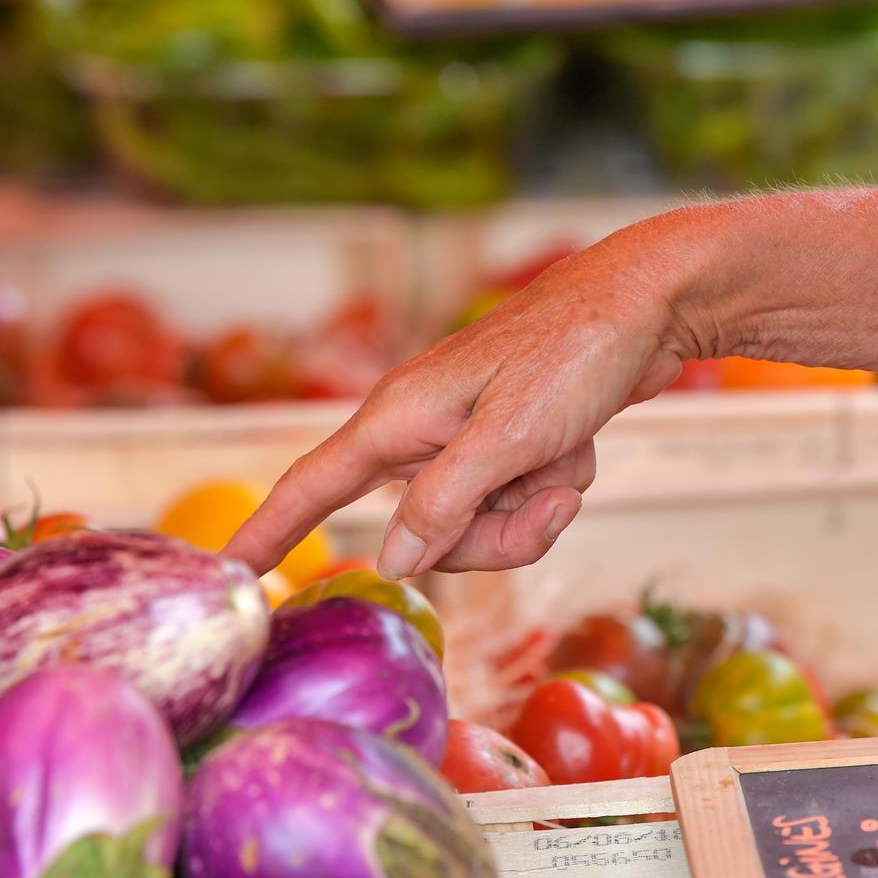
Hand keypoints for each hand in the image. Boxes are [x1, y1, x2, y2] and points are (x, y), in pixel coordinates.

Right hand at [224, 209, 717, 579]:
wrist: (649, 303)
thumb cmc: (574, 352)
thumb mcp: (508, 437)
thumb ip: (443, 502)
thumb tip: (392, 562)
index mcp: (400, 419)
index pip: (312, 485)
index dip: (268, 529)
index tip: (229, 575)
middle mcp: (425, 430)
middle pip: (426, 533)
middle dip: (496, 535)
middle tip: (551, 498)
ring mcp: (469, 438)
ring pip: (482, 524)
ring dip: (537, 505)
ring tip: (570, 461)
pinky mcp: (512, 442)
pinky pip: (522, 499)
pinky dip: (559, 481)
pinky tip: (581, 442)